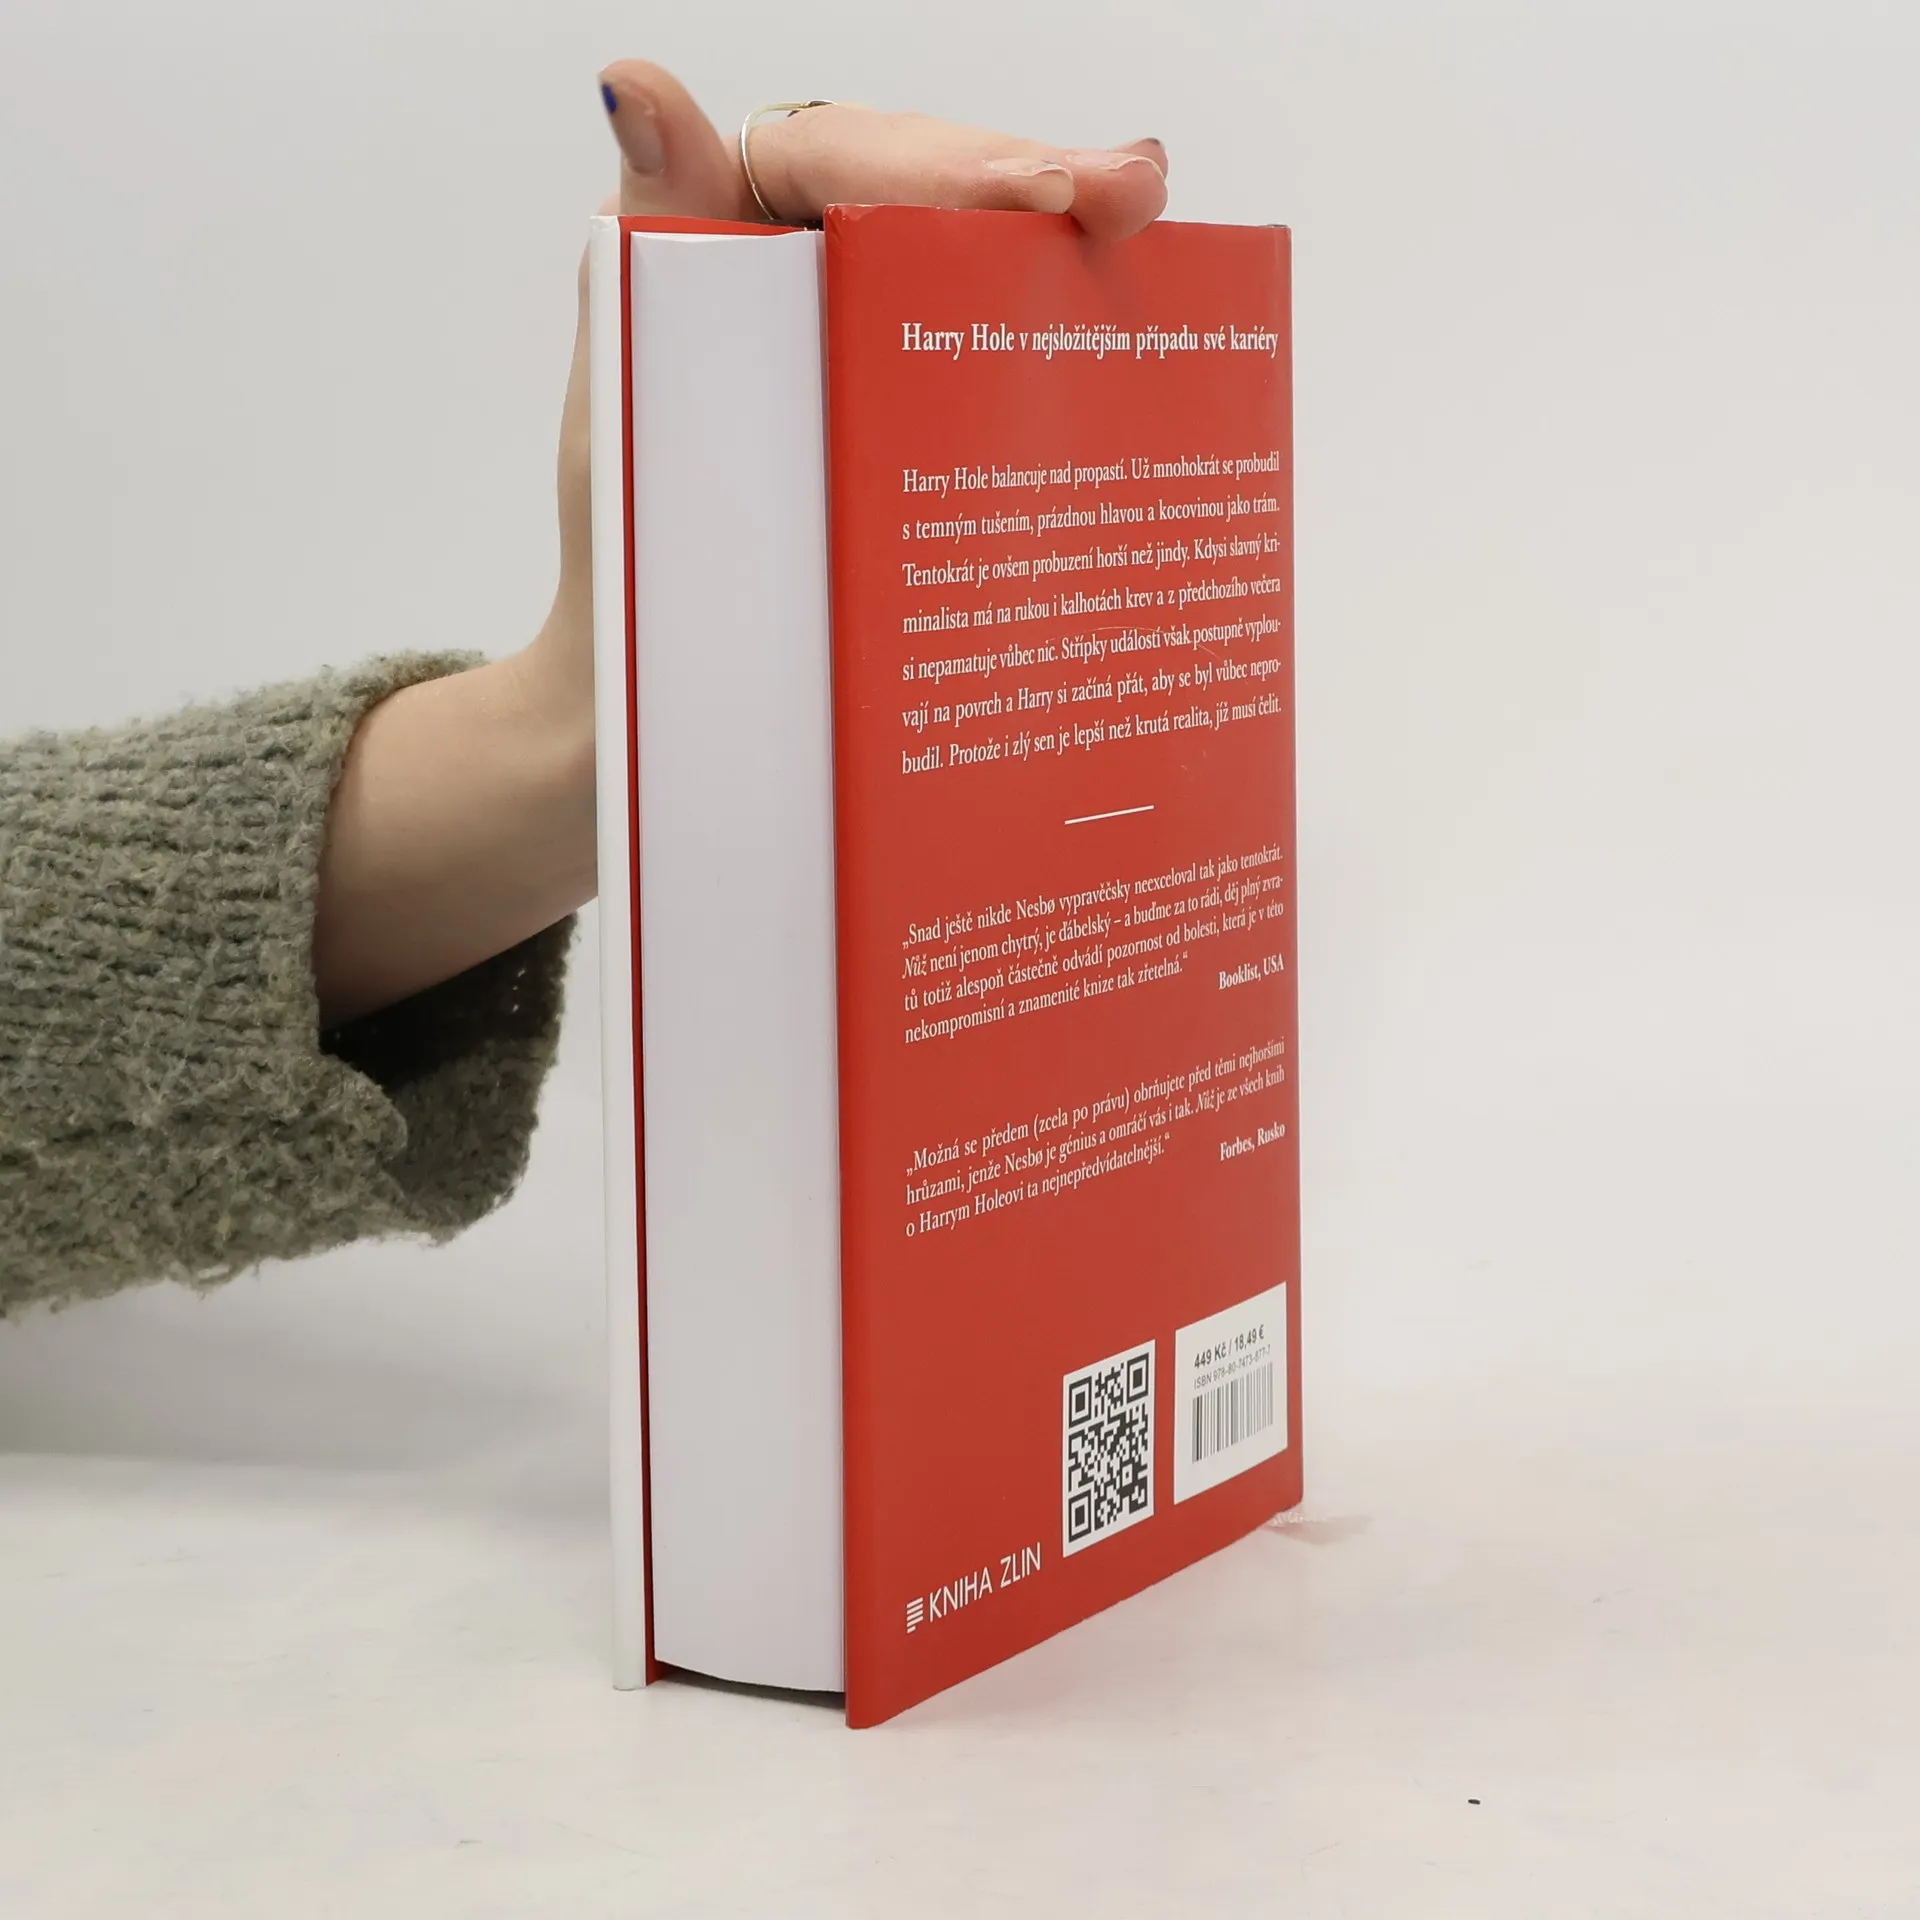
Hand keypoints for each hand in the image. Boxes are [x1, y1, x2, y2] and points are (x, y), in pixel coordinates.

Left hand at [523, 64, 1169, 740]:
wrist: (668, 703)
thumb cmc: (632, 563)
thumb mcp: (633, 395)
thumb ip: (650, 240)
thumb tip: (637, 86)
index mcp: (731, 226)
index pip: (843, 156)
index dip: (945, 165)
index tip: (1039, 193)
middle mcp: (811, 264)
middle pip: (936, 193)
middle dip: (1040, 188)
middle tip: (1134, 191)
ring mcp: (877, 341)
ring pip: (982, 268)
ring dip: (1069, 252)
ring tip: (1145, 218)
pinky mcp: (921, 417)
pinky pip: (996, 362)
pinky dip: (1063, 349)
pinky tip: (1134, 335)